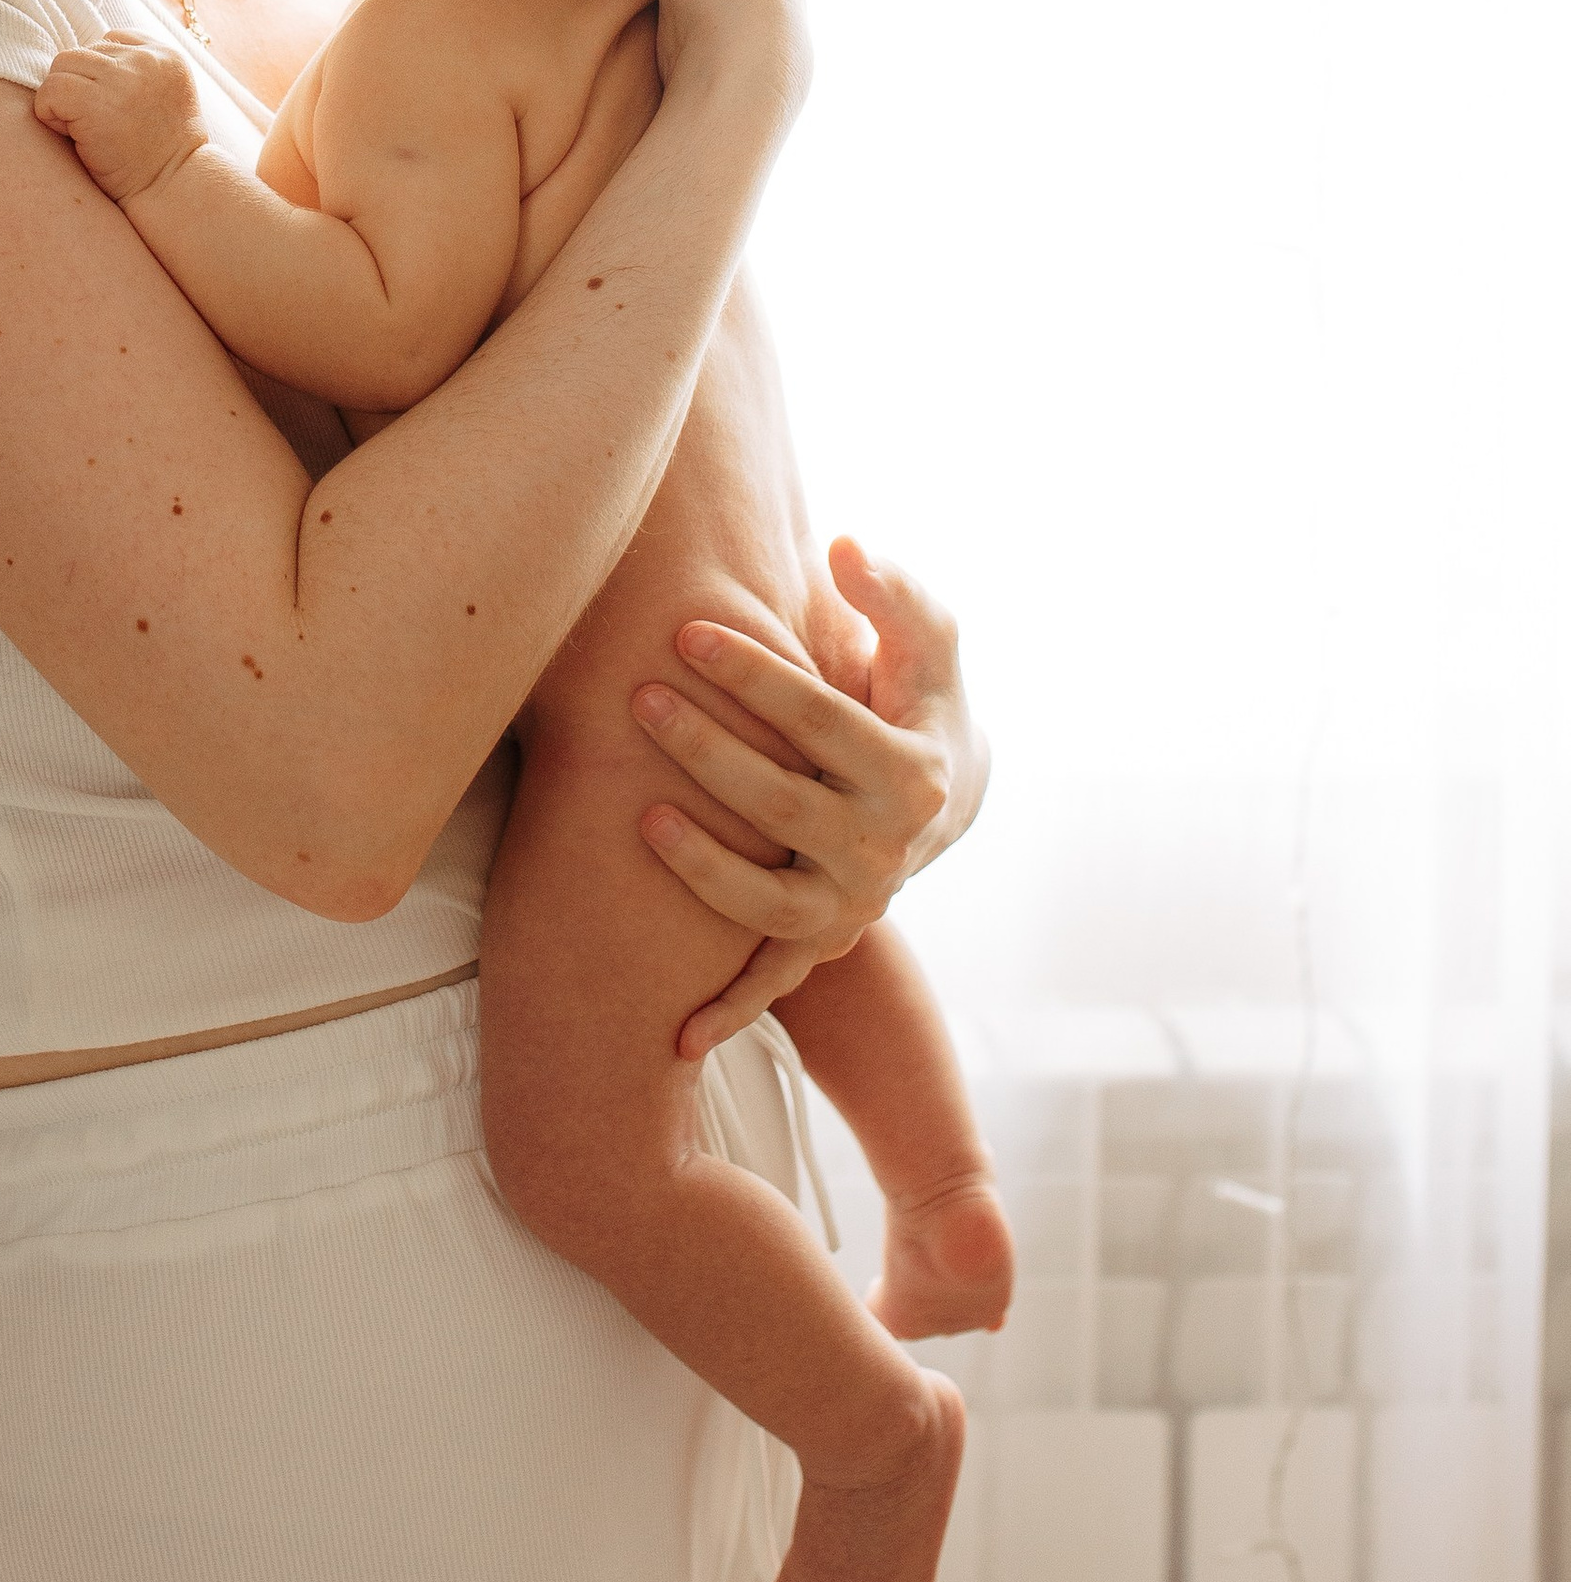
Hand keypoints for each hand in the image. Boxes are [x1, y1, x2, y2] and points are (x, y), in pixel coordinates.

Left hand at [32, 33, 208, 204]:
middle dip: (77, 87)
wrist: (171, 189)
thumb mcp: (164, 97)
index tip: (112, 109)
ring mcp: (123, 79)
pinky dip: (49, 114)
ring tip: (85, 130)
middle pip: (80, 53)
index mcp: (167, 55)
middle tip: (93, 124)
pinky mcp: (97, 103)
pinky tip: (74, 137)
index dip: (98, 77)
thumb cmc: (159, 153)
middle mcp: (147, 60)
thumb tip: (82, 59)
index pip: (109, 40)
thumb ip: (136, 71)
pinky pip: (50, 91)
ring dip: (61, 99)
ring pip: (61, 65)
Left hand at [633, 540, 984, 1056]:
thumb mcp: (926, 639)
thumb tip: (845, 544)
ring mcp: (852, 903)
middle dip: (710, 751)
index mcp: (910, 770)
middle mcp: (884, 849)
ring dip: (704, 870)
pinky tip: (673, 1037)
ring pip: (771, 904)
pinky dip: (729, 1012)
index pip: (820, 717)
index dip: (753, 672)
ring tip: (643, 818)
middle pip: (785, 807)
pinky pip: (773, 981)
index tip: (686, 630)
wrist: (942, 793)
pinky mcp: (823, 939)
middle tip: (639, 697)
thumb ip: (892, 591)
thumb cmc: (916, 696)